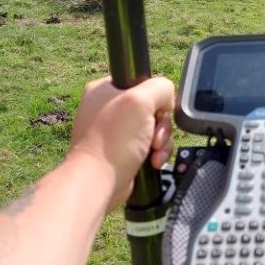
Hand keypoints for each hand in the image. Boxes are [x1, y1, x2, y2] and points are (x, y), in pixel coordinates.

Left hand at [68, 76, 175, 209]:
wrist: (98, 182)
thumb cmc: (113, 140)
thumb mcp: (141, 100)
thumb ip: (161, 88)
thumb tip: (166, 101)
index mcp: (104, 90)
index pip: (142, 82)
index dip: (155, 96)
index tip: (156, 110)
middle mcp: (108, 109)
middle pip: (152, 107)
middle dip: (160, 124)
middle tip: (154, 136)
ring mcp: (115, 131)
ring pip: (154, 128)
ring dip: (161, 141)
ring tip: (154, 152)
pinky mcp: (124, 151)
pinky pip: (150, 145)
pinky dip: (156, 153)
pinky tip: (153, 162)